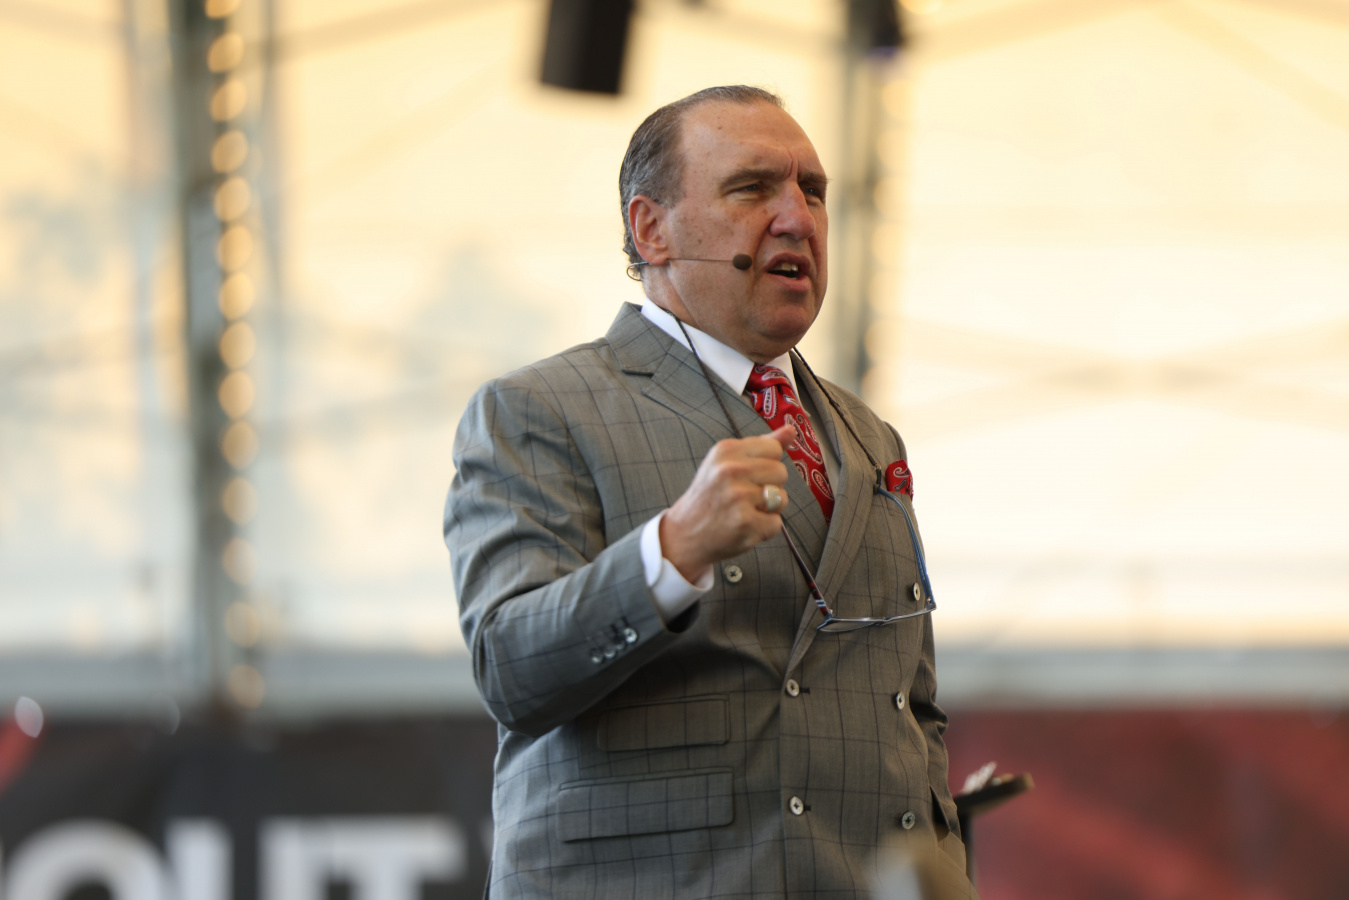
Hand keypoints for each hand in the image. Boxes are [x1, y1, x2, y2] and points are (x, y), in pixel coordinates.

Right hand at [659, 424, 794, 581]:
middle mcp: (731, 470)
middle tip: (744, 496)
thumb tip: (791, 429)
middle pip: (781, 472)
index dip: (766, 464)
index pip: (774, 449)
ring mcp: (738, 497)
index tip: (747, 475)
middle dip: (770, 486)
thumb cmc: (711, 495)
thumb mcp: (727, 461)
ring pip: (782, 498)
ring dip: (769, 509)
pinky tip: (744, 526)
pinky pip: (776, 524)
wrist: (684, 533)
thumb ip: (762, 445)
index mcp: (726, 450)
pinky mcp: (745, 523)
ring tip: (744, 511)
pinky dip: (764, 529)